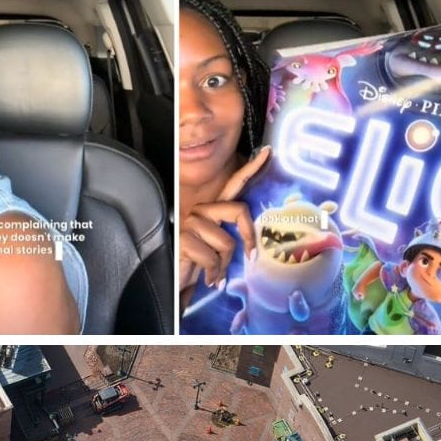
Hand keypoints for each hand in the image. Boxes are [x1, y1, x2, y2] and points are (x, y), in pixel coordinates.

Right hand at [180, 147, 270, 305]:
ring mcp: (191, 223)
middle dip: (248, 235)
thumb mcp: (219, 251)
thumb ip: (233, 239)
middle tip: (251, 256)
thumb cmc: (197, 269)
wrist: (173, 288)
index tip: (266, 152)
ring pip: (227, 241)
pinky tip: (206, 278)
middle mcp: (200, 212)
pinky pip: (213, 257)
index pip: (232, 186)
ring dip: (223, 264)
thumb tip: (257, 246)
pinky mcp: (184, 239)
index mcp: (211, 212)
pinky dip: (213, 273)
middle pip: (238, 209)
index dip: (250, 169)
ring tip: (214, 273)